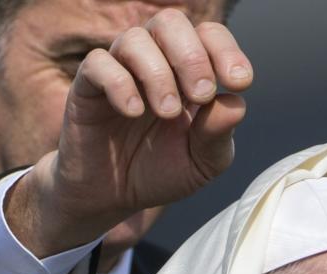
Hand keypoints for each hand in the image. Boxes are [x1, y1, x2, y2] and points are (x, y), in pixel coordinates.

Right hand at [6, 12, 252, 255]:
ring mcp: (119, 69)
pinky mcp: (87, 87)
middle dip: (192, 55)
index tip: (239, 81)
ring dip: (157, 72)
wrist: (111, 198)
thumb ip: (218, 135)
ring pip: (135, 39)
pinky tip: (133, 111)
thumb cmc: (159, 172)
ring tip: (167, 112)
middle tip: (201, 94)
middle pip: (171, 22)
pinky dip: (119, 83)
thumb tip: (237, 103)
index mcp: (186, 70)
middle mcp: (153, 60)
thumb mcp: (200, 164)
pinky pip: (98, 64)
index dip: (226, 51)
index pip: (208, 36)